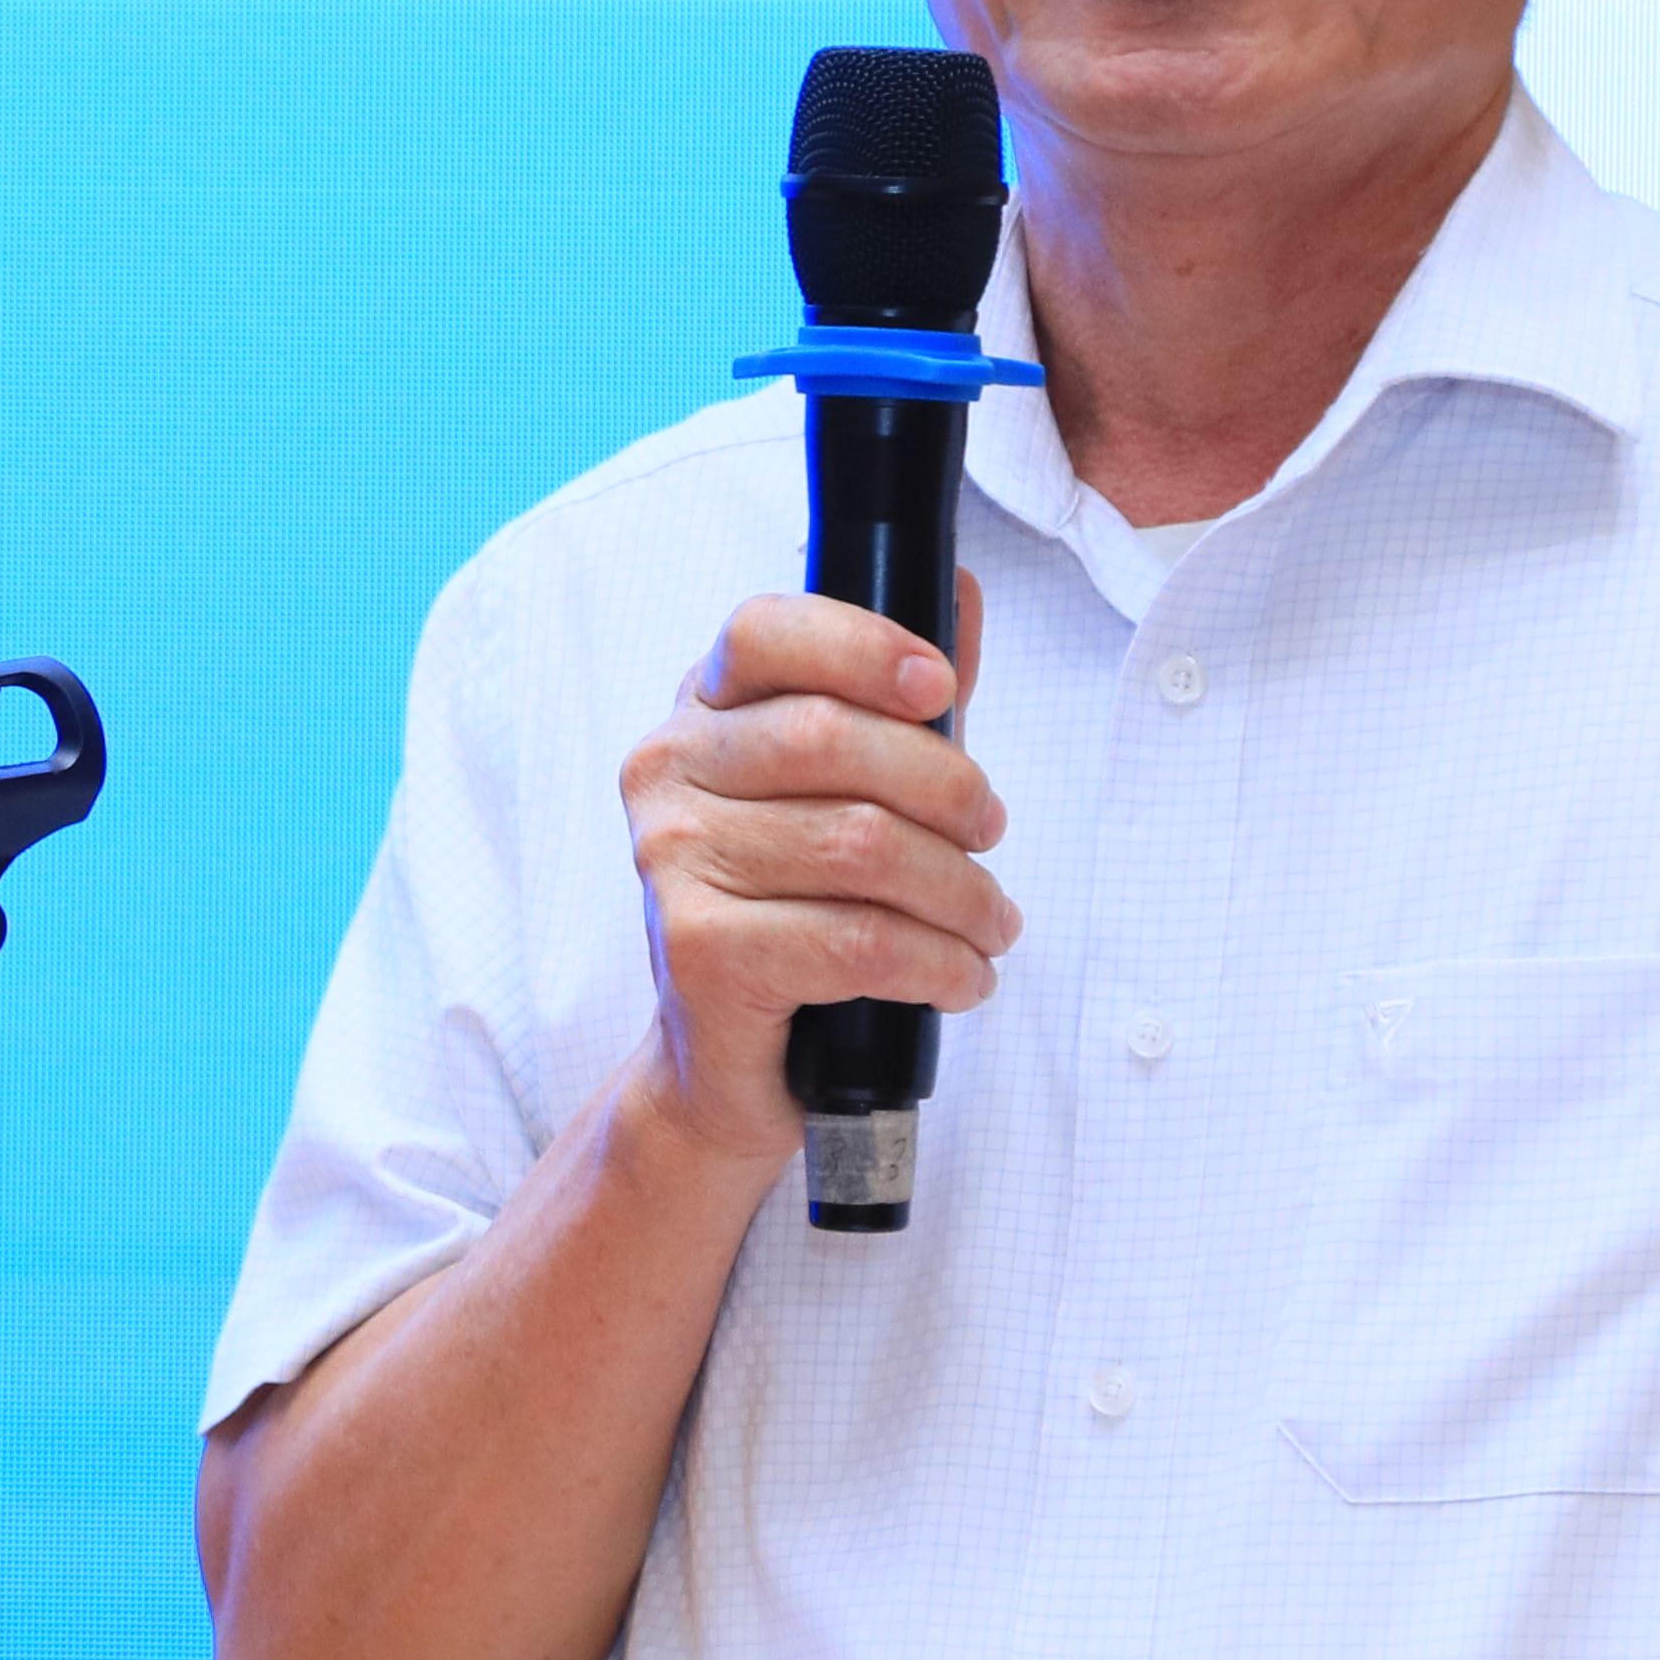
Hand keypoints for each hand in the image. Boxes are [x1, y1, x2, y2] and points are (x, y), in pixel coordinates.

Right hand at [618, 578, 1014, 1171]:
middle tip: (990, 834)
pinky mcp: (699, 950)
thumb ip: (902, 701)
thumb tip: (965, 594)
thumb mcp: (852, 793)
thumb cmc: (793, 913)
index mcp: (700, 713)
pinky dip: (936, 962)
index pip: (766, 634)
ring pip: (860, 847)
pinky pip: (855, 939)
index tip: (939, 689)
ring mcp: (672, 860)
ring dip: (960, 894)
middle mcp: (668, 772)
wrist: (725, 1066)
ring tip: (990, 926)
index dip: (862, 646)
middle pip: (830, 737)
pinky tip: (961, 977)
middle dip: (945, 787)